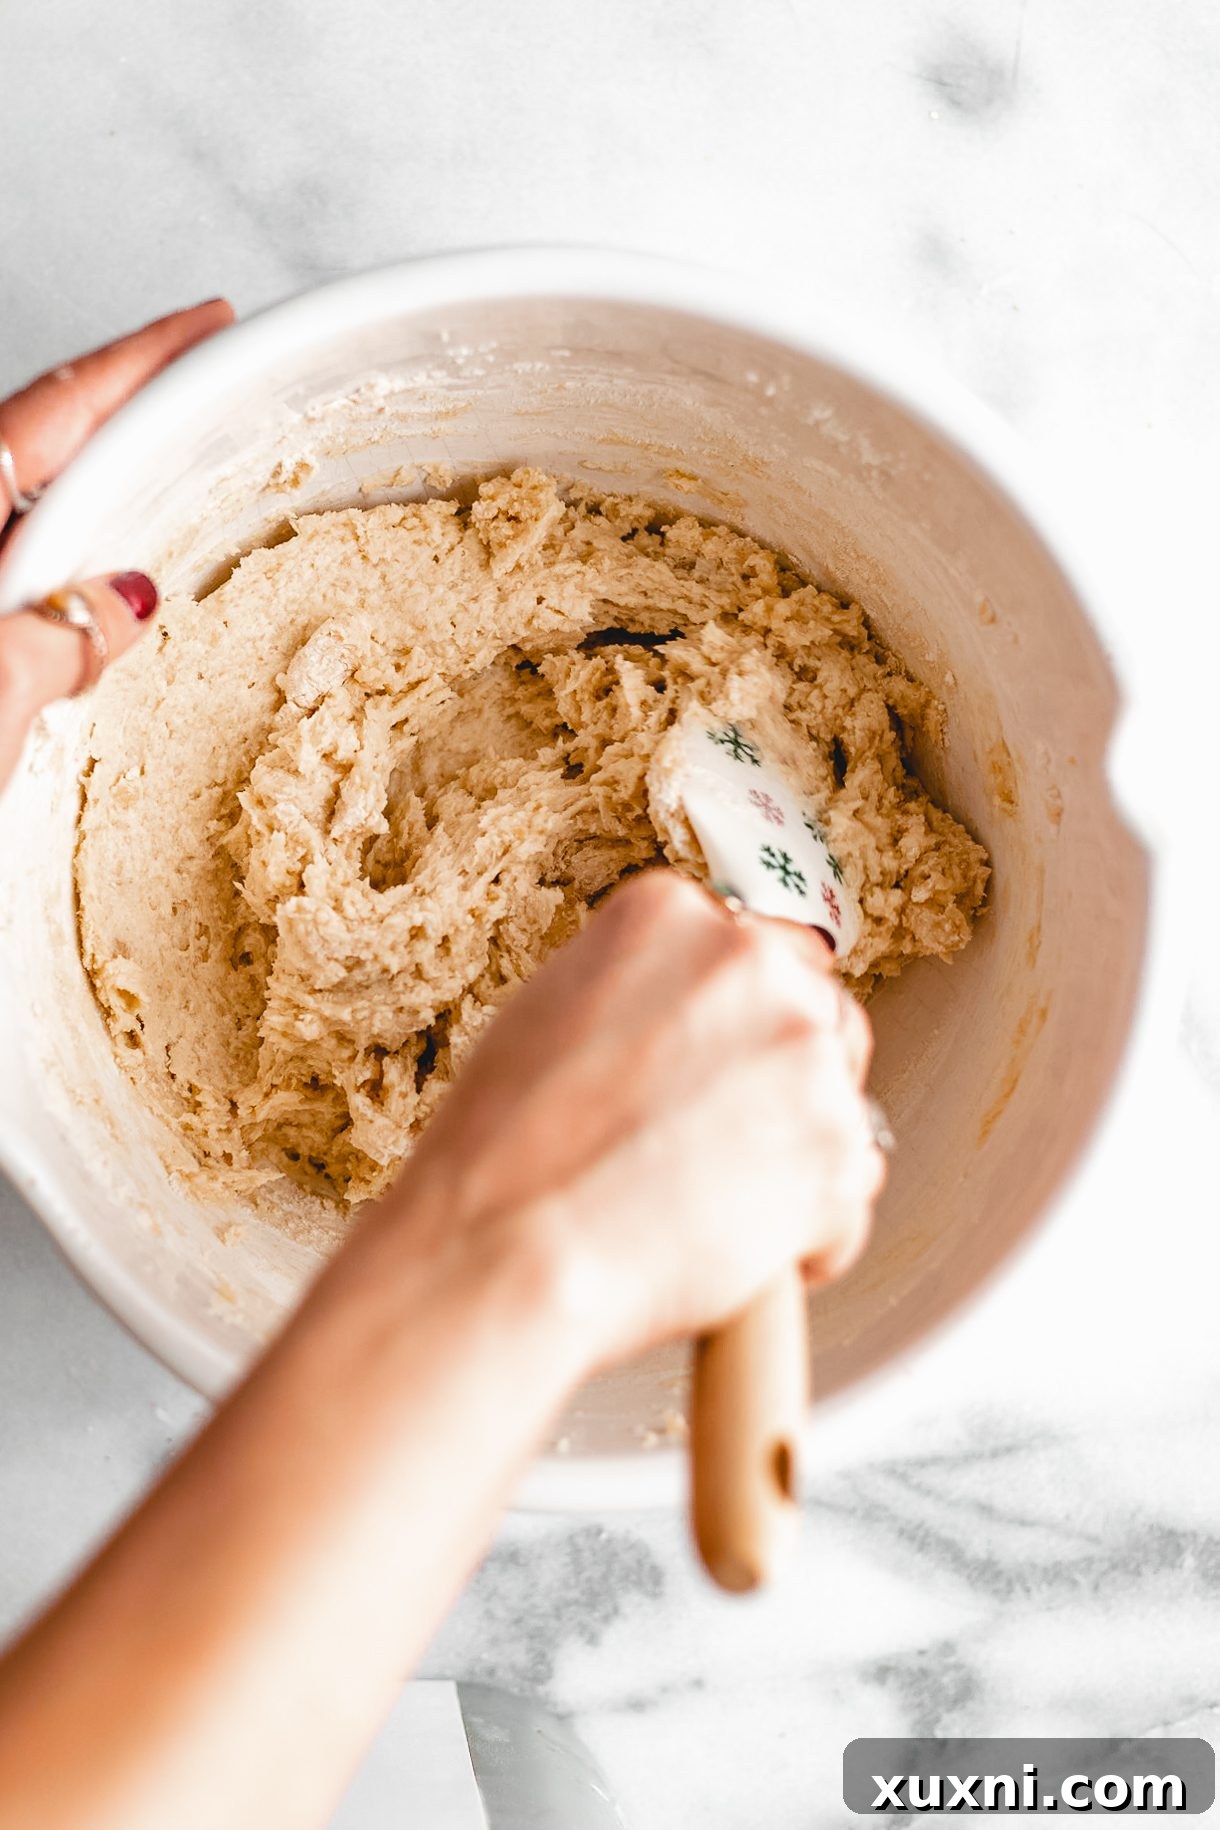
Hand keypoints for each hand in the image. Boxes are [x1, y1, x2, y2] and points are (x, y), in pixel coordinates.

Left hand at [0, 300, 233, 789]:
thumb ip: (59, 640)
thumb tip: (121, 598)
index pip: (50, 414)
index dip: (136, 364)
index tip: (205, 327)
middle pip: (36, 459)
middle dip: (123, 428)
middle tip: (201, 406)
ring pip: (29, 533)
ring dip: (100, 520)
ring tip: (169, 513)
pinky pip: (20, 602)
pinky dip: (68, 598)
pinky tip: (96, 622)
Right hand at [389, 869, 884, 1372]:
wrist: (506, 1248)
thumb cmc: (501, 1150)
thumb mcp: (550, 1010)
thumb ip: (640, 989)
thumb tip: (684, 1019)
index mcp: (672, 914)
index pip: (754, 945)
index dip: (738, 1018)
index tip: (718, 1061)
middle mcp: (751, 963)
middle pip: (815, 1008)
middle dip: (783, 1072)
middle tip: (720, 1138)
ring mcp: (804, 1053)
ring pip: (841, 1097)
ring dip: (800, 1147)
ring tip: (717, 1202)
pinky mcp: (839, 1148)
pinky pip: (850, 1192)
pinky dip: (811, 1232)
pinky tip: (739, 1250)